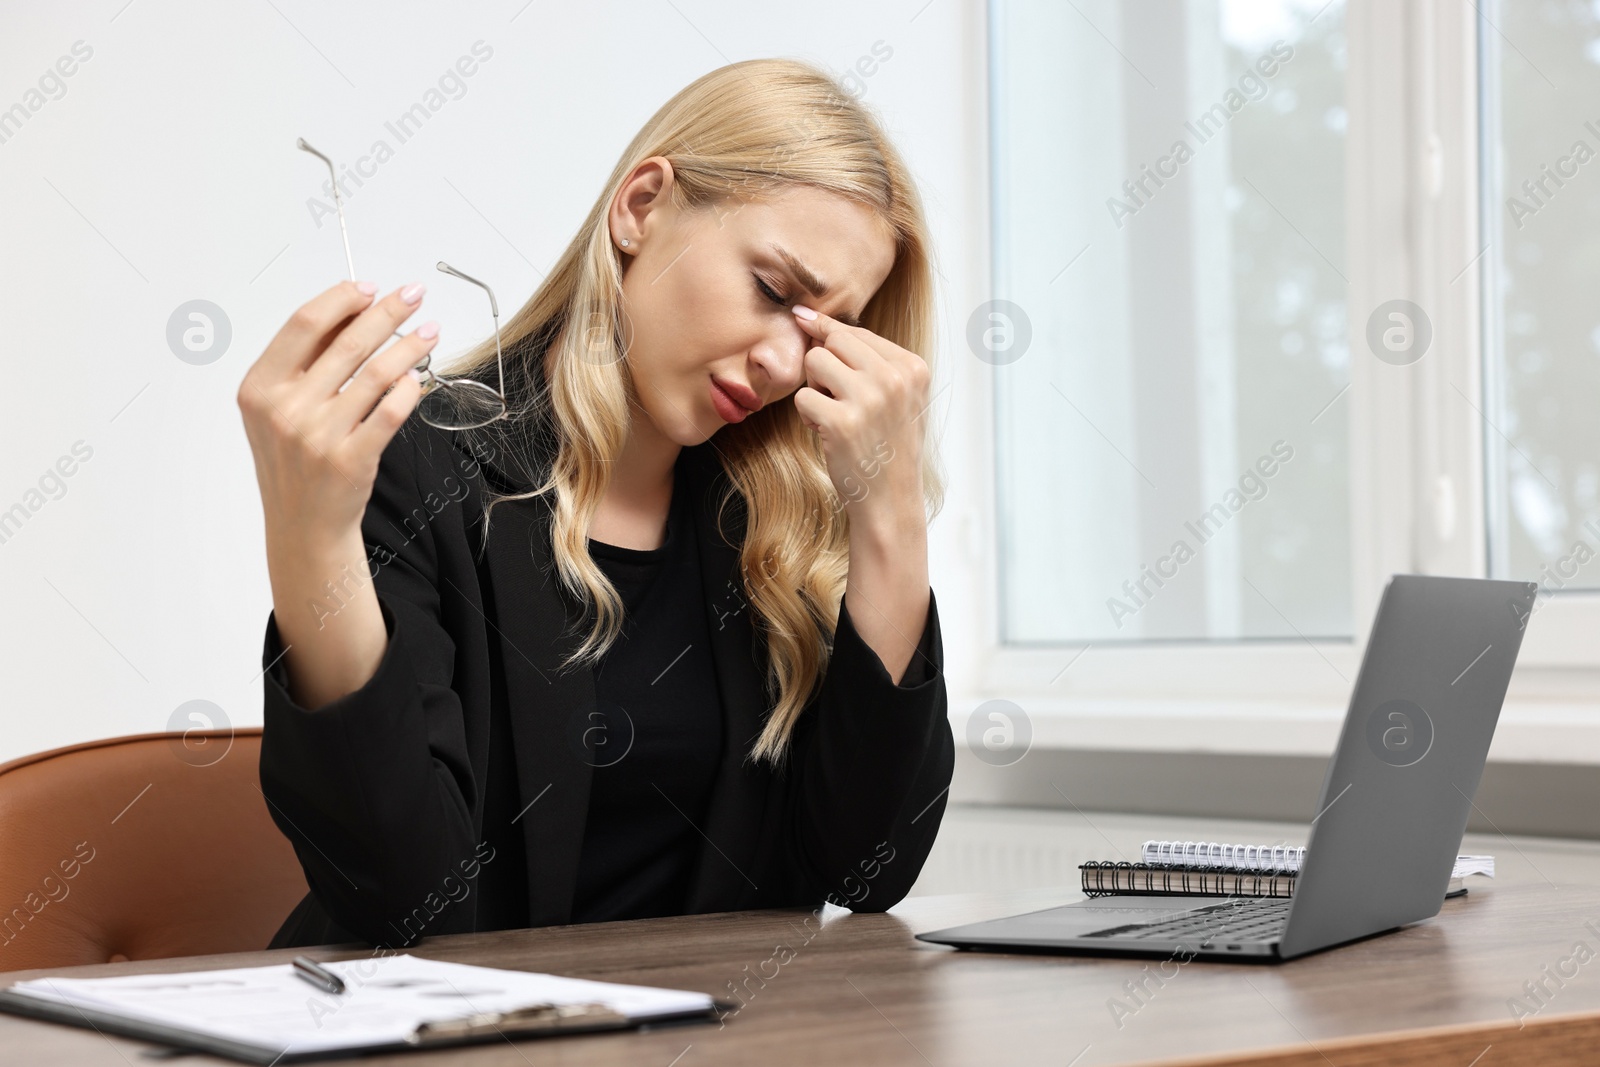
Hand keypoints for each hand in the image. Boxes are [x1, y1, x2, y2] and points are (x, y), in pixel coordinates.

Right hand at [236, 280, 438, 549]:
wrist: (302, 526)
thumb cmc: (294, 462)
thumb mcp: (277, 410)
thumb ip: (303, 363)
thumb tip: (348, 311)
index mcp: (260, 388)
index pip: (304, 324)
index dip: (341, 299)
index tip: (369, 288)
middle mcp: (285, 409)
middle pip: (347, 342)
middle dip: (387, 311)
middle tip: (412, 294)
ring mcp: (318, 435)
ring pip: (377, 373)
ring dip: (410, 345)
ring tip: (430, 331)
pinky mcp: (351, 459)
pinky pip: (391, 411)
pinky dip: (410, 388)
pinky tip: (419, 376)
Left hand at [789, 304, 929, 523]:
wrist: (890, 500)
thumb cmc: (888, 446)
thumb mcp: (899, 397)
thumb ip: (869, 360)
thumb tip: (812, 320)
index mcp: (912, 367)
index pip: (856, 331)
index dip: (829, 336)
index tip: (806, 324)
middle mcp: (894, 378)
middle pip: (832, 341)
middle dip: (823, 364)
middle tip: (836, 396)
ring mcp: (868, 399)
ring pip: (814, 362)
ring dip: (814, 388)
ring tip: (833, 413)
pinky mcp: (841, 422)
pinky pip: (803, 397)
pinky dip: (808, 416)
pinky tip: (828, 433)